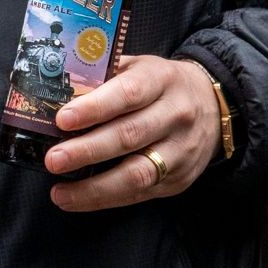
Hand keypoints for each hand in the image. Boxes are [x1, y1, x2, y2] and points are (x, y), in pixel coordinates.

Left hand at [46, 54, 221, 211]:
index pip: (128, 94)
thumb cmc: (161, 84)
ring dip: (95, 187)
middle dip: (88, 151)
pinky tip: (78, 199)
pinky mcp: (180, 179)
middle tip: (54, 159)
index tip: (63, 119)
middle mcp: (176, 115)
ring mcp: (180, 150)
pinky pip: (141, 194)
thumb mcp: (139, 67)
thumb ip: (104, 77)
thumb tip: (58, 93)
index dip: (95, 108)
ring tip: (60, 192)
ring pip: (137, 173)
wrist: (214, 105)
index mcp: (161, 80)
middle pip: (130, 136)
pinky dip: (106, 199)